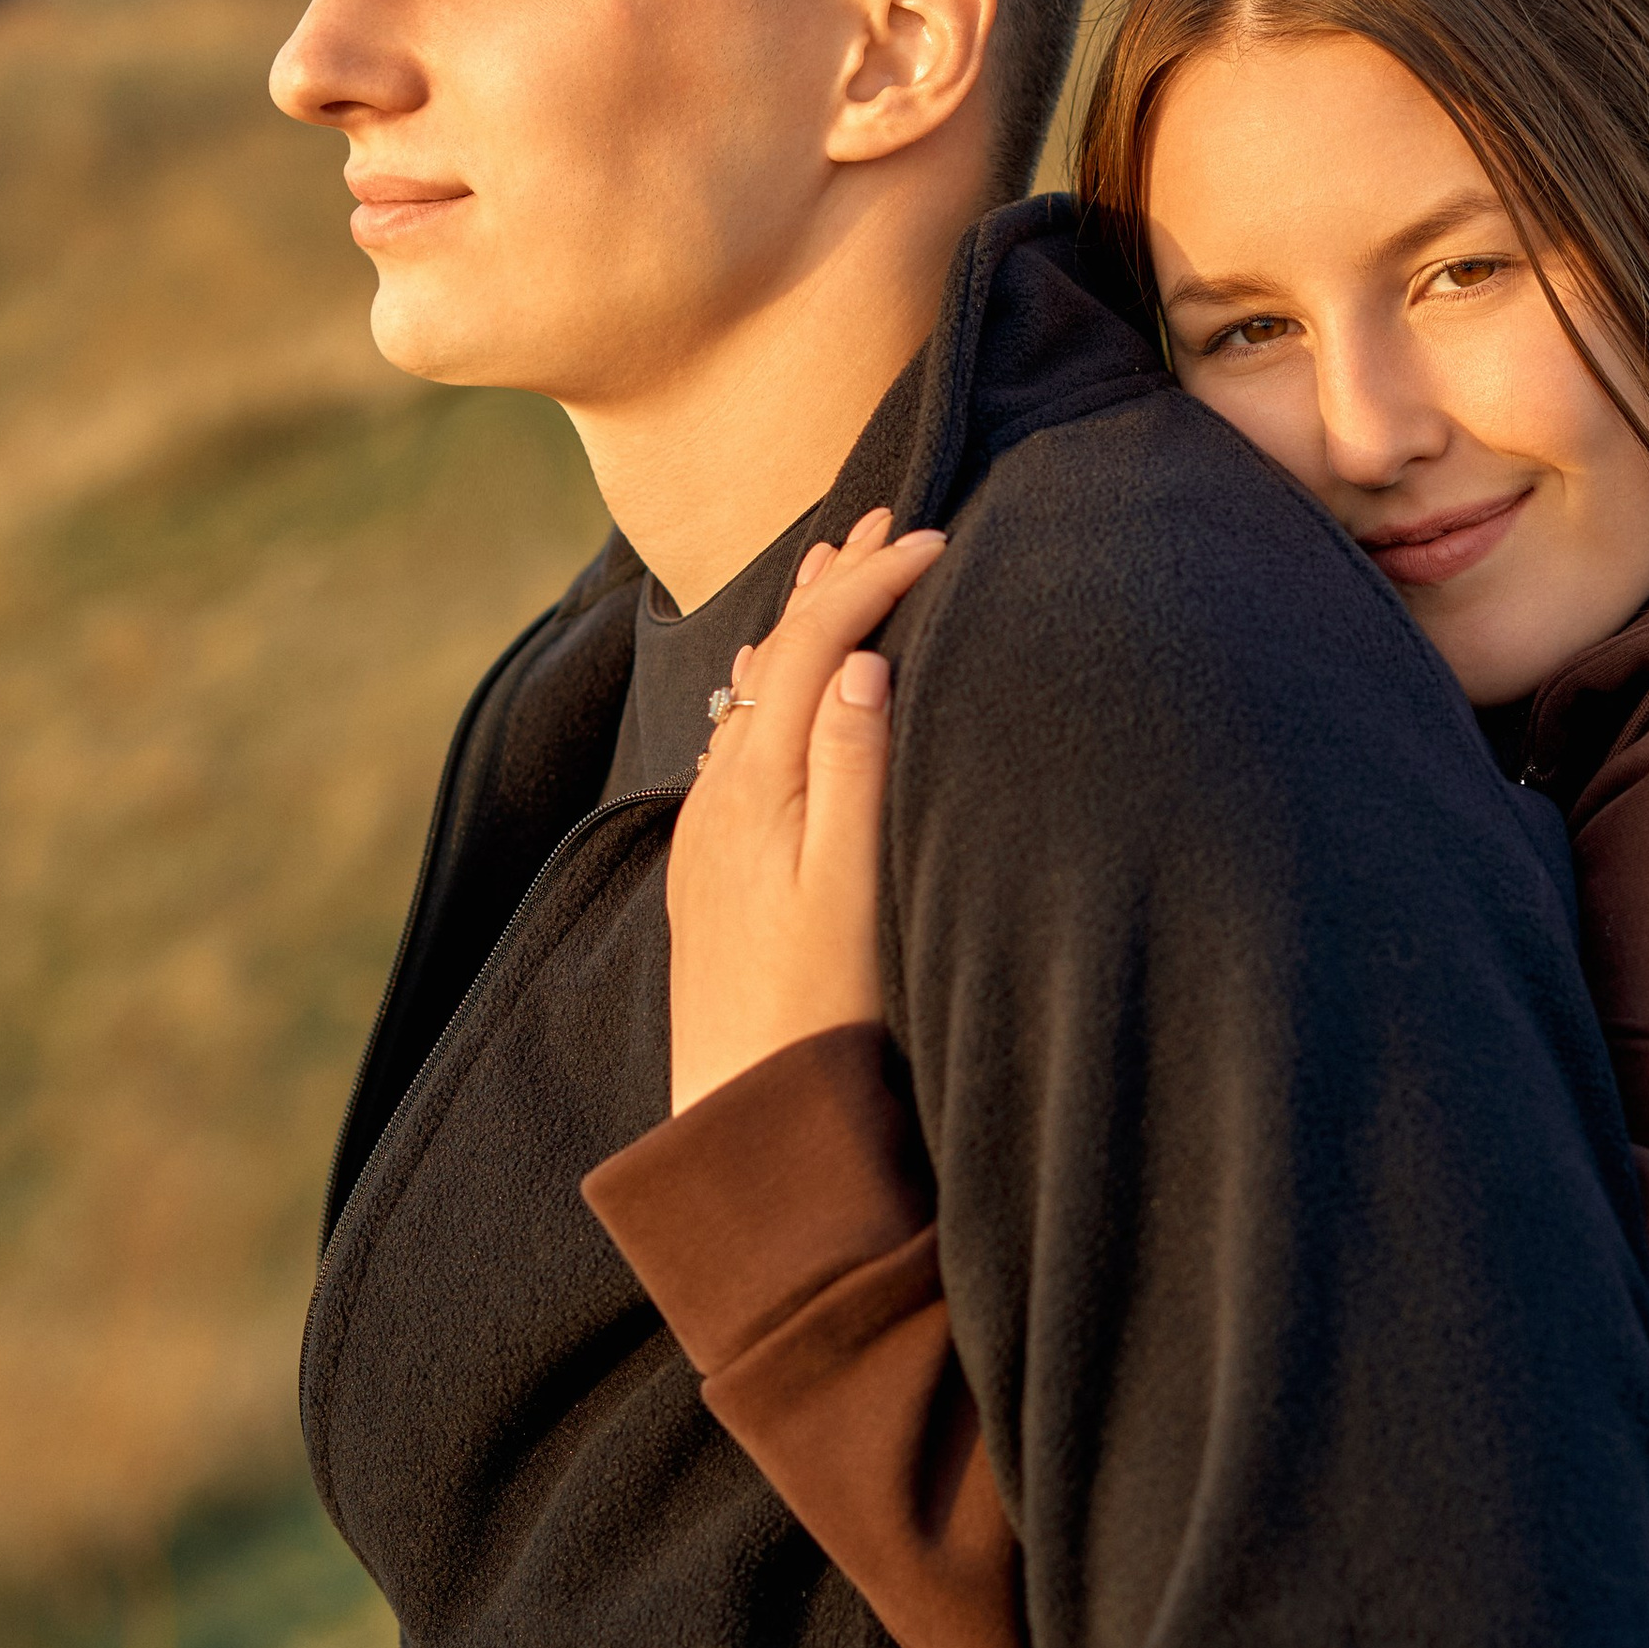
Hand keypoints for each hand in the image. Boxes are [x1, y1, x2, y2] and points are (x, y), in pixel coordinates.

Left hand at [665, 506, 945, 1112]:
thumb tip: (860, 661)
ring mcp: (711, 833)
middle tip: (883, 514)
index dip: (873, 582)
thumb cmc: (822, 1021)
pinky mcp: (715, 870)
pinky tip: (783, 681)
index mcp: (757, 789)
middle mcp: (721, 798)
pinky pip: (745, 737)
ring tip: (834, 565)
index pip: (814, 646)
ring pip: (756, 691)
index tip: (936, 537)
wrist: (748, 1132)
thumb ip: (855, 770)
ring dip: (800, 622)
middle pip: (774, 652)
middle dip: (832, 580)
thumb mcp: (854, 891)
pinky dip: (777, 682)